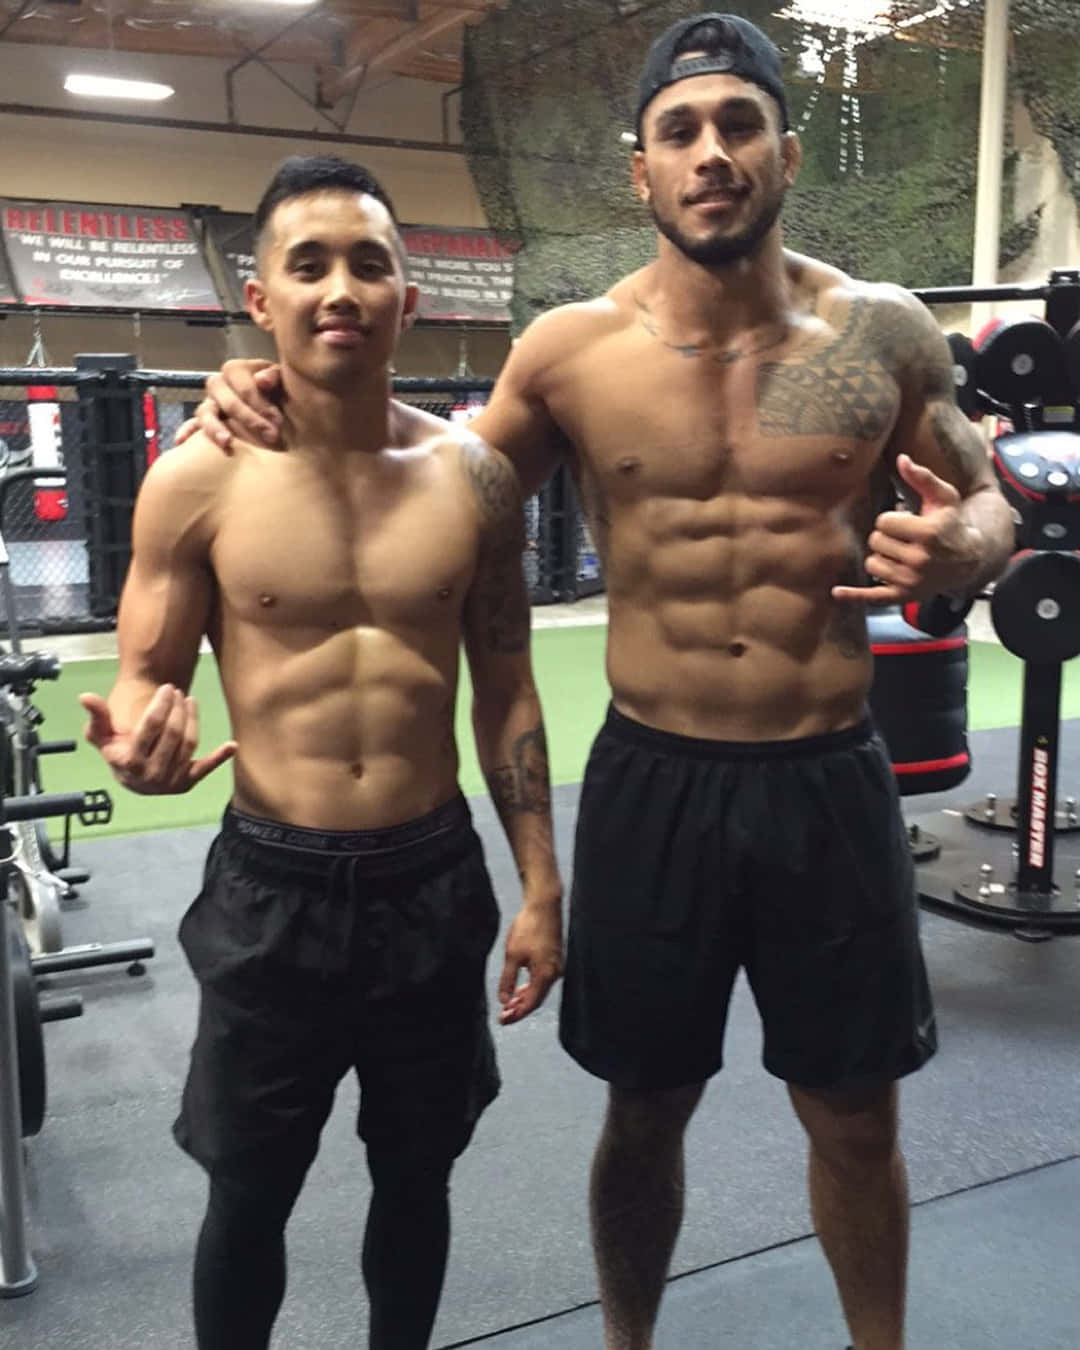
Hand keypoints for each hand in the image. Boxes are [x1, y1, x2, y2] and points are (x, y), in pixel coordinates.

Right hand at [79, 685, 236, 794]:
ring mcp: (170, 781)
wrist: (132, 779)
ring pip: (189, 743)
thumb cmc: (117, 752)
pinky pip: (205, 769)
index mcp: (130, 762)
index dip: (161, 705)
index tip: (167, 689)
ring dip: (193, 719)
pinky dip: (220, 757)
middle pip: (173, 733)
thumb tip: (85, 696)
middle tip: (177, 692)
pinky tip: (232, 745)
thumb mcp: (101, 736)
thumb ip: (97, 716)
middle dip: (177, 709)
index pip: (151, 727)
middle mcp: (151, 774)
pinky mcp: (186, 784)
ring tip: (189, 701)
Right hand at [172, 360, 283, 451]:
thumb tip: (261, 380)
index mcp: (237, 371)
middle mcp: (220, 385)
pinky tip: (182, 442)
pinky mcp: (205, 421)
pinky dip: (187, 431)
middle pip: (224, 399)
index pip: (242, 384)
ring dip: (215, 427)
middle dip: (247, 418)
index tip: (277, 420)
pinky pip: (192, 425)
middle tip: (270, 435)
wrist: (280, 406)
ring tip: (227, 442)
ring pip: (205, 412)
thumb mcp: (283, 380)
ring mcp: (211, 404)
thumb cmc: (281, 391)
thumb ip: (274, 376)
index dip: (260, 402)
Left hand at [497, 897, 562, 1024]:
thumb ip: (508, 980)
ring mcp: (556, 966)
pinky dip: (531, 987)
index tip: (503, 1020)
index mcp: (545, 974)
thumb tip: (504, 1000)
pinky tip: (520, 989)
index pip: (531, 1003)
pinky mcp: (554, 959)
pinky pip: (543, 980)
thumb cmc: (528, 928)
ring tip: (508, 1006)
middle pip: (537, 999)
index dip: (516, 1014)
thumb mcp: (512, 955)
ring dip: (524, 999)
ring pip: (540, 990)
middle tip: (503, 1017)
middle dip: (519, 1009)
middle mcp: (555, 973)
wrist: (543, 906)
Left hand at [832, 454, 978, 606]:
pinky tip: (836, 592)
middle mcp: (919, 560)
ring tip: (902, 554)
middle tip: (906, 538)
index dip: (891, 519)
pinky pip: (873, 598)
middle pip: (875, 542)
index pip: (883, 522)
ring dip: (882, 557)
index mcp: (927, 534)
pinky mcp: (904, 596)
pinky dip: (854, 595)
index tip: (907, 521)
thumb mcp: (944, 498)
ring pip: (872, 564)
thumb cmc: (952, 524)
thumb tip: (901, 459)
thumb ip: (922, 477)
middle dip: (886, 537)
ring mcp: (910, 581)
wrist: (969, 559)